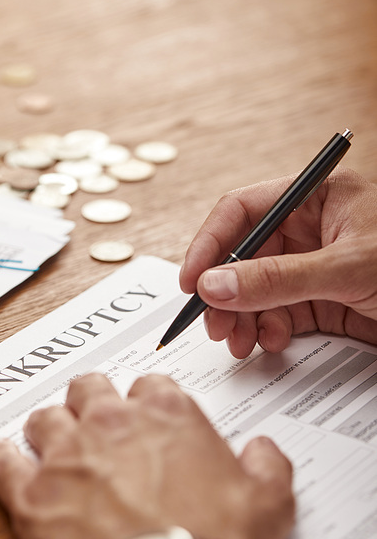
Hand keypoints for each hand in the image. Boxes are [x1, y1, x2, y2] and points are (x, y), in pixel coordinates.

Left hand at [0, 373, 293, 538]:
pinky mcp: (33, 497)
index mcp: (165, 414)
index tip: (143, 415)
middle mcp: (111, 422)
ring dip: (50, 428)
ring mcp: (67, 456)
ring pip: (45, 419)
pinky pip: (3, 463)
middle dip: (91, 400)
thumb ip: (268, 464)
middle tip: (93, 419)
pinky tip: (5, 457)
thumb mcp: (269, 501)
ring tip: (52, 442)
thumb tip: (264, 449)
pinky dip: (2, 458)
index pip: (149, 384)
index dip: (146, 400)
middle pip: (88, 388)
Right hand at [180, 167, 376, 357]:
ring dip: (241, 317)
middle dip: (225, 292)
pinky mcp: (322, 301)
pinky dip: (268, 330)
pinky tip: (272, 340)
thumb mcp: (347, 268)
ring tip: (239, 341)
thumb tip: (216, 285)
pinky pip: (279, 314)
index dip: (211, 244)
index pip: (244, 211)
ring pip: (256, 290)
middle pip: (243, 256)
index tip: (192, 281)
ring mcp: (314, 267)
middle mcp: (310, 229)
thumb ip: (279, 278)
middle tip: (214, 322)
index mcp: (316, 197)